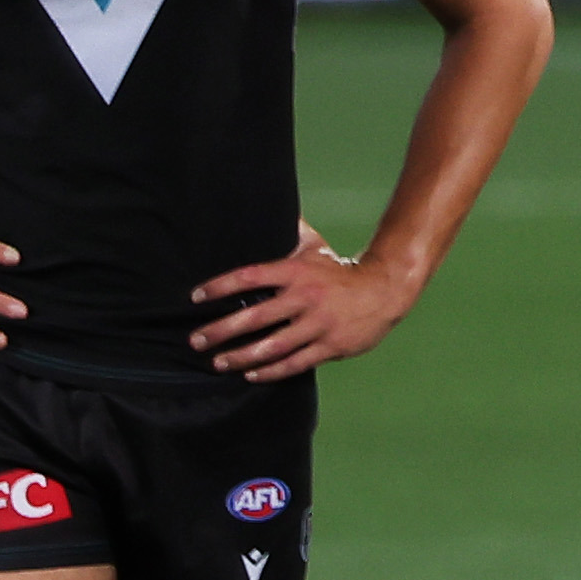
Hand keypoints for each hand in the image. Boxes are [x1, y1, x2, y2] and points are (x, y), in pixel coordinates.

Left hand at [191, 223, 416, 378]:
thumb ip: (290, 233)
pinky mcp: (332, 346)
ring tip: (218, 363)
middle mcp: (306, 298)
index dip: (219, 287)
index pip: (250, 277)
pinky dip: (271, 371)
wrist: (385, 290)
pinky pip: (296, 363)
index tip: (195, 297)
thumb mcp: (315, 248)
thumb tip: (272, 205)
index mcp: (297, 272)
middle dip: (221, 330)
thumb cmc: (341, 271)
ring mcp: (319, 324)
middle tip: (196, 340)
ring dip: (242, 356)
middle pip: (256, 317)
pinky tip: (251, 374)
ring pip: (274, 345)